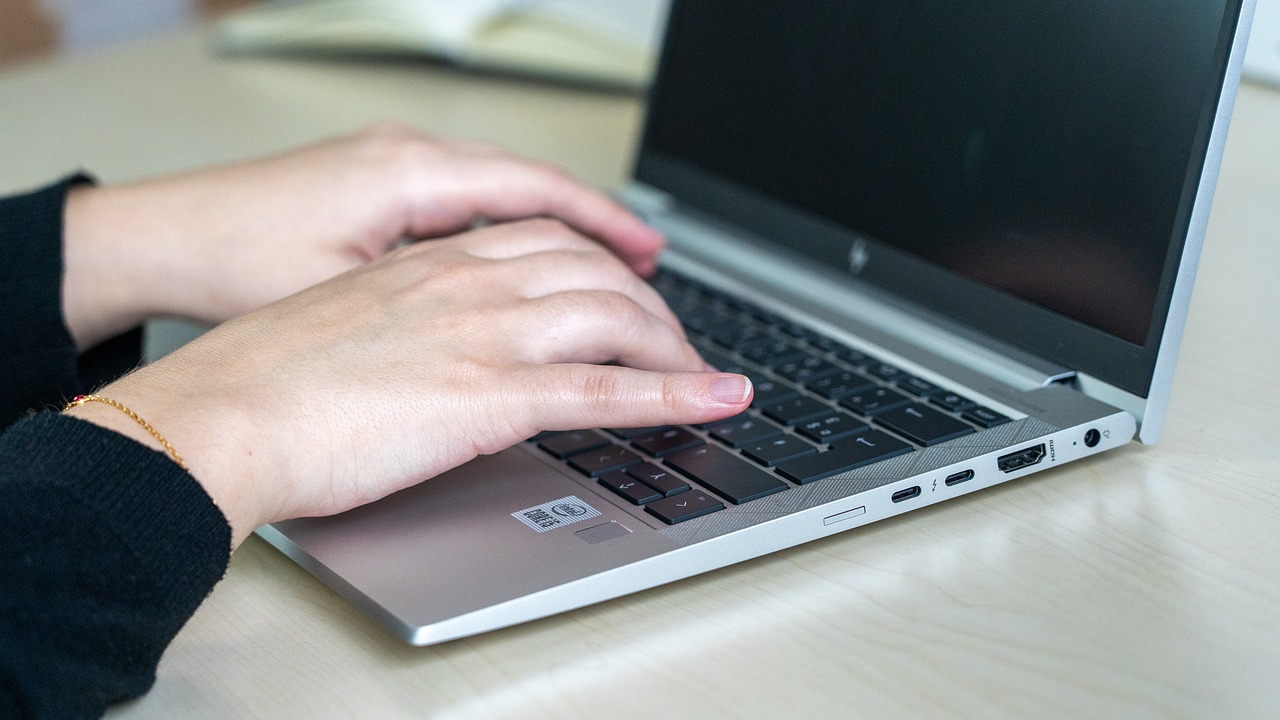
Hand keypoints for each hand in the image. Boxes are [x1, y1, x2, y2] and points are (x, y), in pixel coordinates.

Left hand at [60, 122, 663, 348]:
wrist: (157, 248)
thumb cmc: (233, 268)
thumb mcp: (352, 301)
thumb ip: (446, 313)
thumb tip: (524, 344)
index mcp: (410, 175)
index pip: (543, 194)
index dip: (610, 232)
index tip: (656, 264)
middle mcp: (409, 160)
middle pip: (538, 191)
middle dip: (603, 236)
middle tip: (655, 280)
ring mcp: (393, 172)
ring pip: (509, 200)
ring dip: (567, 236)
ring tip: (617, 272)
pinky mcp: (378, 195)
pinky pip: (473, 210)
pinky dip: (519, 237)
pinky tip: (537, 270)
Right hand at [66, 219, 751, 547]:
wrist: (220, 415)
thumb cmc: (262, 381)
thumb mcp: (348, 326)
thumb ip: (410, 326)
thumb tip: (439, 354)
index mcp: (432, 263)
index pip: (546, 239)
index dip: (602, 262)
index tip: (627, 287)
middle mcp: (468, 284)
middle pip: (594, 272)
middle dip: (649, 305)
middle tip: (673, 341)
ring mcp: (484, 335)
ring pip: (614, 318)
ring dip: (672, 347)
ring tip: (703, 376)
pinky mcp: (489, 396)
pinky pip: (607, 391)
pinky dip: (674, 394)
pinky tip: (715, 401)